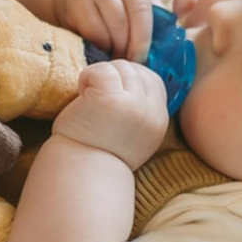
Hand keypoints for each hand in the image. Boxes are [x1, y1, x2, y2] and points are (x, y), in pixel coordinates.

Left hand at [52, 59, 169, 170]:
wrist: (80, 175)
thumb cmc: (99, 152)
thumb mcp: (134, 133)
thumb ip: (141, 108)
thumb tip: (133, 75)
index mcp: (160, 119)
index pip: (151, 79)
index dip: (127, 83)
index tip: (110, 103)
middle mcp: (152, 112)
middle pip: (135, 69)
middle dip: (112, 79)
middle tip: (96, 105)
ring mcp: (134, 105)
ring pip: (119, 67)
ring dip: (98, 79)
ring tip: (89, 104)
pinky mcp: (111, 100)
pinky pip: (101, 70)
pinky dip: (86, 78)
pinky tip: (81, 98)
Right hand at [53, 0, 197, 63]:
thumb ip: (160, 11)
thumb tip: (173, 48)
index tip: (180, 16)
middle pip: (141, 9)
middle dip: (143, 41)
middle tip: (142, 61)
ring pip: (118, 23)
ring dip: (123, 47)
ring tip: (125, 57)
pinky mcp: (79, 0)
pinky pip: (96, 31)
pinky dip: (104, 46)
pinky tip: (107, 49)